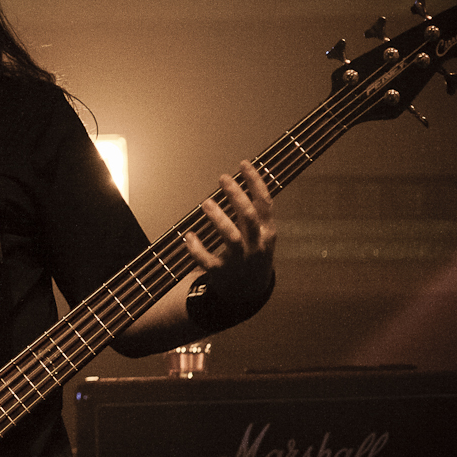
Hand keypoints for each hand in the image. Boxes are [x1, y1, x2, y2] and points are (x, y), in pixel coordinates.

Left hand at [184, 160, 275, 301]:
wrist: (248, 292)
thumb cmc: (253, 254)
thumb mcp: (263, 235)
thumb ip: (256, 213)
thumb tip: (247, 177)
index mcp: (268, 233)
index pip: (265, 203)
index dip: (256, 182)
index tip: (243, 164)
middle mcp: (256, 246)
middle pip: (248, 217)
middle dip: (236, 195)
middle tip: (222, 178)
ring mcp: (239, 260)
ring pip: (231, 237)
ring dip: (218, 218)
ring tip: (206, 203)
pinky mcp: (221, 273)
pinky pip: (207, 260)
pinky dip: (196, 248)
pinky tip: (188, 236)